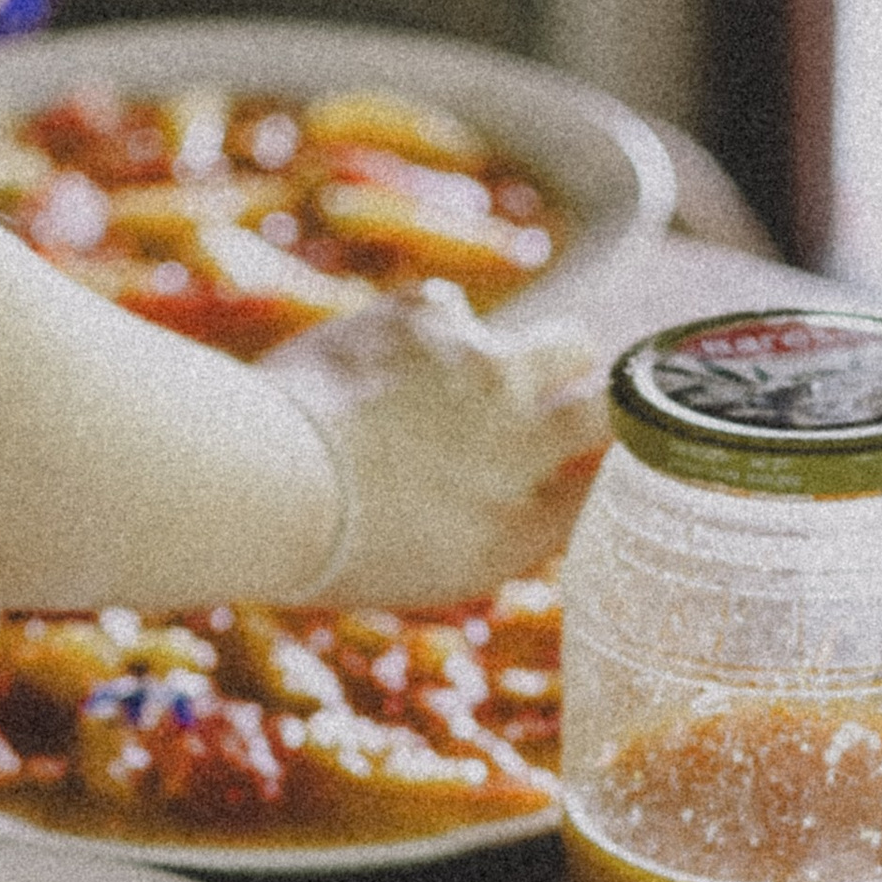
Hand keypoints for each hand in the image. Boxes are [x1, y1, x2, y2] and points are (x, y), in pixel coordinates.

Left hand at [264, 281, 607, 602]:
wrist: (265, 478)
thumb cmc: (346, 546)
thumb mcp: (455, 570)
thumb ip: (529, 531)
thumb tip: (572, 494)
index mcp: (529, 510)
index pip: (612, 472)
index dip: (615, 461)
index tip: (603, 458)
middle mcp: (523, 434)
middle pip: (608, 397)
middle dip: (602, 398)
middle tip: (571, 407)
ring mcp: (483, 365)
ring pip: (558, 339)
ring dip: (535, 357)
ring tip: (467, 384)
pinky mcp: (429, 313)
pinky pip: (455, 311)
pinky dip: (432, 334)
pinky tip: (383, 366)